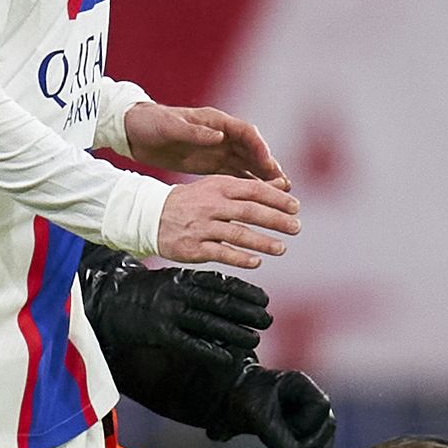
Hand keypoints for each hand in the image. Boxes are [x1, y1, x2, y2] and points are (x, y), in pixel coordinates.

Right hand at [80, 262, 270, 370]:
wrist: (106, 303)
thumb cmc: (143, 294)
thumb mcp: (169, 281)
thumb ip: (195, 286)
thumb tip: (227, 294)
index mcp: (181, 278)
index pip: (220, 283)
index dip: (245, 291)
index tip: (264, 299)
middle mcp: (178, 293)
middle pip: (220, 303)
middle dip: (247, 312)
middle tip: (268, 319)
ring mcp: (168, 313)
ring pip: (209, 323)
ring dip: (235, 332)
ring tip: (255, 338)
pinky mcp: (159, 333)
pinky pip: (190, 344)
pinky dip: (211, 351)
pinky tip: (229, 358)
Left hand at [124, 102, 286, 185]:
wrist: (135, 131)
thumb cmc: (151, 124)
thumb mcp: (170, 127)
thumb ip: (195, 133)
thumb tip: (219, 136)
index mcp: (214, 121)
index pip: (246, 133)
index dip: (260, 149)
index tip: (270, 165)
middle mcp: (220, 134)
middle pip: (252, 150)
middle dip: (269, 166)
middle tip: (284, 185)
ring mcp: (217, 149)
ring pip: (247, 163)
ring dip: (263, 177)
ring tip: (279, 193)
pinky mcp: (210, 162)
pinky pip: (234, 173)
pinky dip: (247, 183)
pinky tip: (258, 197)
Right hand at [156, 176, 299, 268]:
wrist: (151, 215)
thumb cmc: (192, 201)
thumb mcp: (217, 187)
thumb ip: (250, 188)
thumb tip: (283, 185)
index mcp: (219, 187)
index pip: (253, 190)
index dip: (276, 198)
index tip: (295, 207)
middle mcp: (211, 205)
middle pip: (249, 211)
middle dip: (276, 220)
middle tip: (296, 227)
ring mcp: (202, 227)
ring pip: (238, 234)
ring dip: (263, 242)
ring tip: (281, 248)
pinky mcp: (195, 247)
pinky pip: (221, 253)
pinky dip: (240, 258)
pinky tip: (257, 262)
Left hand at [213, 366, 335, 447]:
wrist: (230, 401)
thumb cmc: (242, 400)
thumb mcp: (255, 416)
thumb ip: (276, 435)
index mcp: (301, 385)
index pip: (320, 407)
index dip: (308, 424)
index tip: (288, 432)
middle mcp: (310, 400)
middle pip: (328, 427)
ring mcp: (309, 417)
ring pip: (324, 442)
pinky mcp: (303, 432)